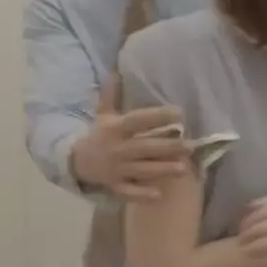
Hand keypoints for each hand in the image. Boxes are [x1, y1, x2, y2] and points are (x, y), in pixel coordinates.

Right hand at [70, 74, 191, 200]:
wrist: (76, 161)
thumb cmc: (99, 135)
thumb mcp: (103, 114)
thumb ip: (111, 95)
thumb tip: (115, 72)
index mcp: (114, 129)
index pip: (138, 121)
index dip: (157, 116)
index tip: (179, 112)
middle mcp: (117, 149)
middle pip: (145, 147)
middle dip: (168, 147)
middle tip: (191, 145)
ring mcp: (116, 169)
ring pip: (142, 170)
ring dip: (162, 169)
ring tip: (184, 168)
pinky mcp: (115, 186)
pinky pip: (129, 192)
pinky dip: (142, 194)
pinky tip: (159, 194)